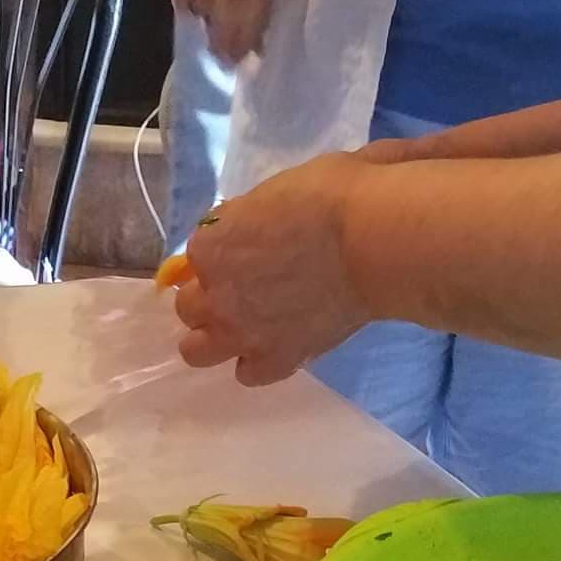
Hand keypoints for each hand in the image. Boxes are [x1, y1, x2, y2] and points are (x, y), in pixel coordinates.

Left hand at [173, 153, 373, 385]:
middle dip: (208, 299)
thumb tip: (247, 219)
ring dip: (214, 340)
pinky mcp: (274, 360)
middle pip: (187, 307)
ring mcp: (240, 332)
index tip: (244, 250)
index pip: (197, 256)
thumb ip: (248, 213)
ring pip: (196, 351)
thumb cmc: (334, 196)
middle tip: (241, 291)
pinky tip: (276, 347)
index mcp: (211, 244)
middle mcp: (214, 294)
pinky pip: (247, 374)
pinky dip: (258, 363)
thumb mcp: (276, 186)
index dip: (220, 254)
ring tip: (242, 330)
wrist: (372, 240)